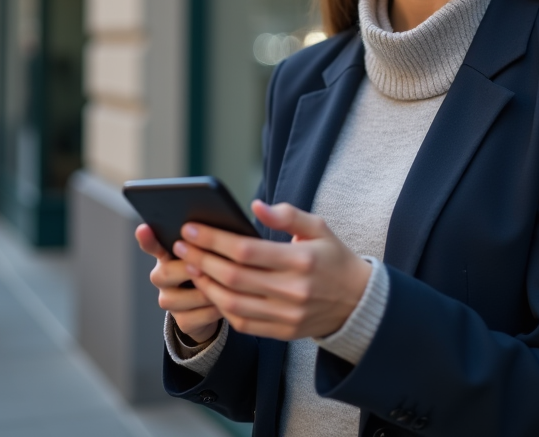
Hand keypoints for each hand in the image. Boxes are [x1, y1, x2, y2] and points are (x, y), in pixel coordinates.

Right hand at [136, 223, 222, 343]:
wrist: (213, 305)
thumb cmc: (210, 271)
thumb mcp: (208, 255)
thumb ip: (204, 245)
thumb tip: (212, 233)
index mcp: (167, 255)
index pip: (151, 245)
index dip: (147, 239)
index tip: (144, 229)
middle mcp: (162, 277)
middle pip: (165, 272)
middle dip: (188, 270)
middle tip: (205, 267)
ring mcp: (169, 300)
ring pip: (180, 298)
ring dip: (205, 292)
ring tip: (225, 287)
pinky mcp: (182, 321)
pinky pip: (196, 317)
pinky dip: (212, 311)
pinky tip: (224, 304)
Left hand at [172, 200, 370, 341]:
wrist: (358, 303)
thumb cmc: (333, 258)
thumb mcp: (319, 228)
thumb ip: (287, 215)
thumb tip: (257, 205)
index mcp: (301, 260)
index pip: (246, 250)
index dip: (214, 239)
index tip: (190, 229)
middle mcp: (293, 290)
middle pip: (234, 277)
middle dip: (201, 259)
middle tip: (180, 246)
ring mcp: (287, 314)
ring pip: (233, 303)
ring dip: (205, 284)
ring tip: (190, 266)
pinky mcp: (283, 332)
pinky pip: (243, 323)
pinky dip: (221, 307)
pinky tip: (209, 290)